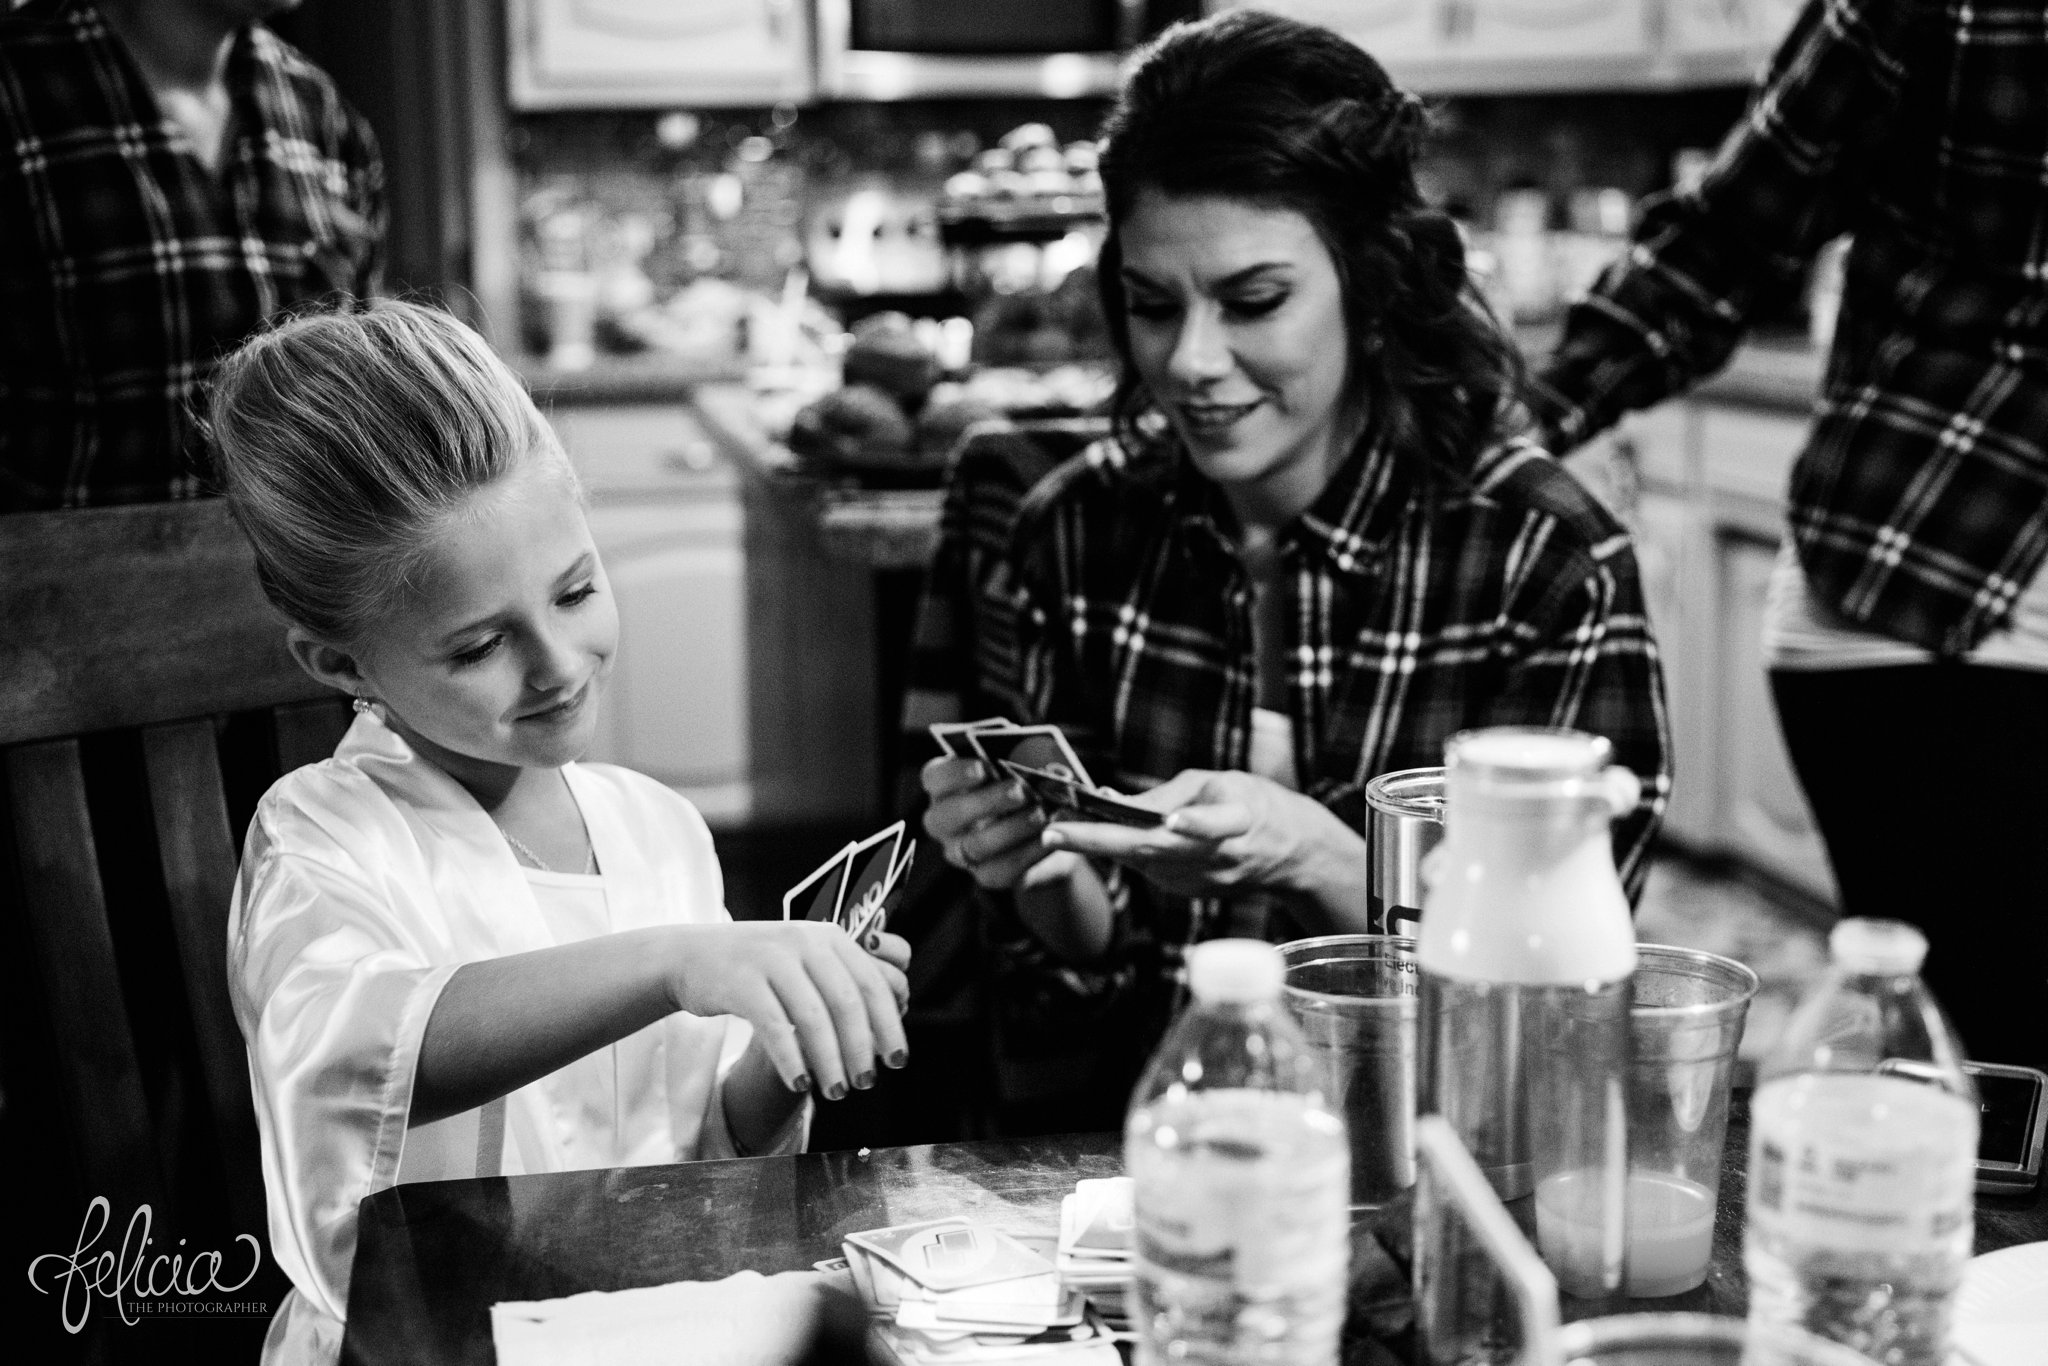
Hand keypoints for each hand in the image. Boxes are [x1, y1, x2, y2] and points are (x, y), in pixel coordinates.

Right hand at [666, 922, 909, 1100]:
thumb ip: (843, 984)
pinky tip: (800, 1085)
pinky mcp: (740, 981)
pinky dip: (792, 1059)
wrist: (690, 955)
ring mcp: (771, 958)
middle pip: (848, 1002)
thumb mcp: (805, 962)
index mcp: (830, 937)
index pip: (874, 983)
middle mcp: (805, 941)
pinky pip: (774, 1027)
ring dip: (830, 1061)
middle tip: (867, 1083)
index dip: (891, 1025)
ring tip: (836, 1091)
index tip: (897, 1059)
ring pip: (813, 1017)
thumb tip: (889, 1029)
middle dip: (862, 1048)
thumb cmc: (759, 969)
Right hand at [920, 755, 1049, 890]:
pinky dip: (1027, 853)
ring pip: (975, 846)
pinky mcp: (986, 874)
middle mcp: (944, 821)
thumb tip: (1031, 765)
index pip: (935, 778)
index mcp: (945, 785)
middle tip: (1019, 791)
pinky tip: (1049, 839)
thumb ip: (1022, 762)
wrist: (1052, 826)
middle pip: (947, 815)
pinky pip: (999, 871)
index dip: (954, 773)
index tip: (982, 767)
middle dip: (985, 802)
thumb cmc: (1031, 783)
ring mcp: (961, 852)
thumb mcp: (1028, 768)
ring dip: (1011, 829)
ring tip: (1041, 815)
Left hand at [1039, 768, 1368, 912]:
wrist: (1293, 856)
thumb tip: (1113, 797)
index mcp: (1238, 822)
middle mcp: (1216, 858)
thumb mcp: (1222, 782)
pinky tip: (1093, 837)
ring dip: (1096, 846)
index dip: (1195, 824)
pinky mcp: (1187, 891)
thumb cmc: (1256, 804)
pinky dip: (1117, 850)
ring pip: (1139, 861)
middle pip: (1153, 849)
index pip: (1214, 823)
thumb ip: (1170, 794)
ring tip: (1057, 830)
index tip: (1172, 820)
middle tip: (1053, 833)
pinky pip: (1145, 867)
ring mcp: (1200, 880)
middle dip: (1099, 841)